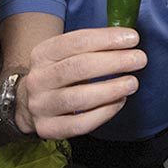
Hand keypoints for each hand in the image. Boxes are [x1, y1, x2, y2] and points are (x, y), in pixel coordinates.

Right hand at [15, 27, 145, 138]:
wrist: (28, 102)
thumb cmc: (59, 73)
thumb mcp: (65, 54)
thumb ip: (92, 47)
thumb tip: (129, 39)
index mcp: (43, 53)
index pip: (76, 41)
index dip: (107, 39)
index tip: (133, 38)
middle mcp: (38, 79)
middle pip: (78, 68)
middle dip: (114, 62)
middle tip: (140, 59)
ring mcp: (41, 106)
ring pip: (78, 98)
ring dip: (111, 89)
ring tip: (132, 83)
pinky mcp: (48, 128)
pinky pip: (80, 124)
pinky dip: (104, 113)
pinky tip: (119, 102)